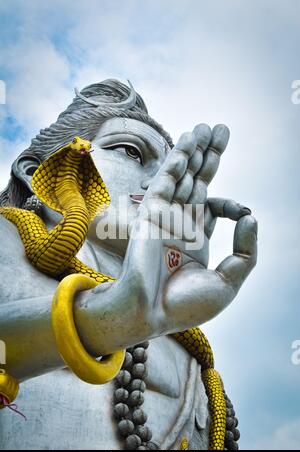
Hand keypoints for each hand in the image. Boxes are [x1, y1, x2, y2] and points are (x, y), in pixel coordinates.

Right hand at [123, 124, 256, 333]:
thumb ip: (245, 251)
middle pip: (198, 182)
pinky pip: (166, 182)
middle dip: (209, 156)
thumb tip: (252, 217)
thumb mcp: (228, 283)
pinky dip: (176, 162)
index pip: (212, 207)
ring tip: (205, 127)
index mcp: (195, 242)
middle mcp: (180, 225)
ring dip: (192, 151)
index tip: (242, 207)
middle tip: (219, 129)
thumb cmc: (186, 305)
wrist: (151, 314)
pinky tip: (188, 143)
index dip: (228, 202)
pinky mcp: (151, 212)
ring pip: (182, 176)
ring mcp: (165, 217)